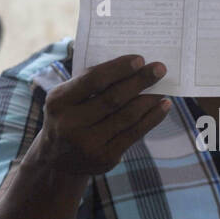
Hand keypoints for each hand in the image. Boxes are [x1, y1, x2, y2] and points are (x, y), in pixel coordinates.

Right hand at [34, 55, 169, 176]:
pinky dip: (152, 118)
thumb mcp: (66, 97)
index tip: (140, 59)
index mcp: (58, 101)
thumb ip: (89, 82)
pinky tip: (163, 107)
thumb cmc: (68, 115)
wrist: (56, 159)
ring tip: (163, 87)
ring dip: (149, 100)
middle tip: (159, 69)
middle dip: (139, 82)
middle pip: (113, 99)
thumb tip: (131, 67)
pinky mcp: (105, 158)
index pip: (92, 80)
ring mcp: (88, 144)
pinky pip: (134, 134)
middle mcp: (70, 124)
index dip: (118, 69)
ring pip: (127, 116)